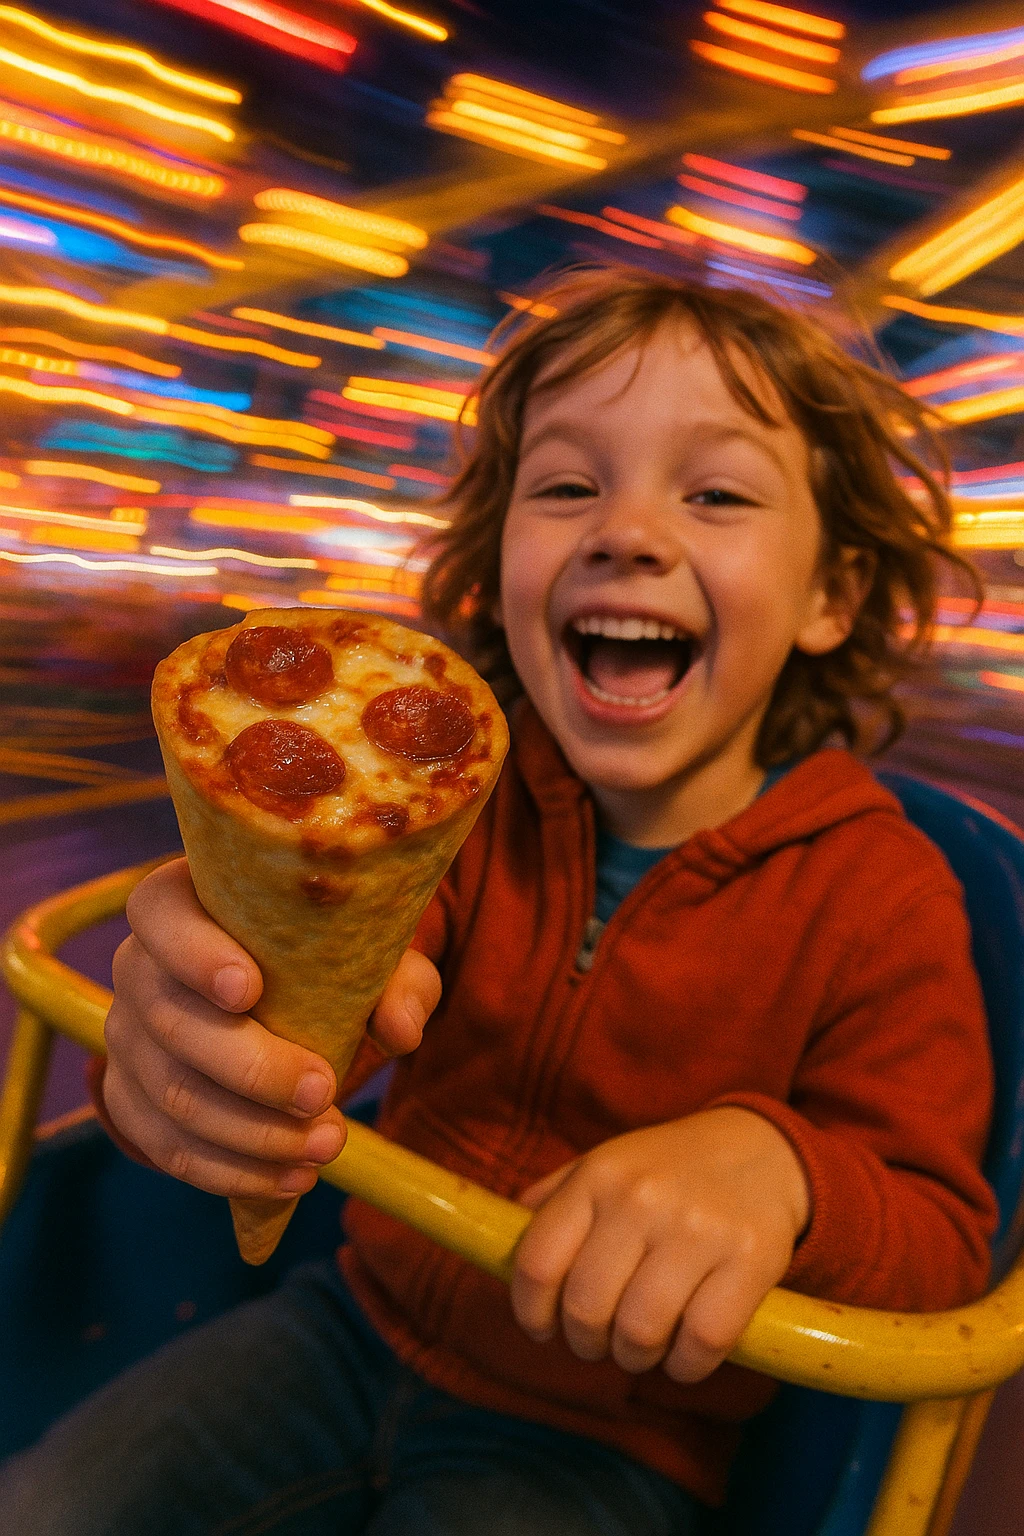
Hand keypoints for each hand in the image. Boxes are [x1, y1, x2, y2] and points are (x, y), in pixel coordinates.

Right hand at [103, 858, 440, 1200]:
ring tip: (324, 1144)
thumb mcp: (368, 956)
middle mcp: (138, 966)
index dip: (195, 953)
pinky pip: (166, 1147)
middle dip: (250, 1067)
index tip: (250, 988)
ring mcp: (125, 1037)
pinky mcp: (130, 1100)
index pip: (159, 912)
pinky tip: (290, 1178)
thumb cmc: (320, 963)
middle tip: (323, 1091)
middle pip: (170, 1019)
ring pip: (172, 1094)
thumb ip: (396, 980)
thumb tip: (399, 1028)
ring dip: (252, 1132)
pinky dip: (231, 1172)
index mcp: (181, 905)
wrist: (280, 1008)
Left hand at [510, 1108, 809, 1383]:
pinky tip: (685, 1353)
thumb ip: (553, 1201)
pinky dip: (686, 1366)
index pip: (537, 1263)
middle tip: (602, 1340)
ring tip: (643, 1345)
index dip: (531, 1313)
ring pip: (641, 1331)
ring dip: (635, 1357)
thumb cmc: (669, 1170)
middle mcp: (642, 1198)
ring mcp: (697, 1227)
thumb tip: (500, 1244)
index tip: (542, 1329)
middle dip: (587, 1342)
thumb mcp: (606, 1164)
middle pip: (587, 1307)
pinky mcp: (750, 1258)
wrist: (763, 1150)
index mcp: (598, 1175)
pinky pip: (702, 1342)